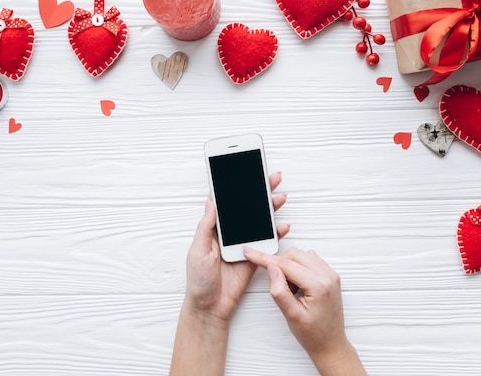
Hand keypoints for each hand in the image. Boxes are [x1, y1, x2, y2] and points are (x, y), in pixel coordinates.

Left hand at [183, 171, 289, 322]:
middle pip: (247, 208)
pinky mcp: (254, 257)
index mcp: (214, 230)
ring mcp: (244, 244)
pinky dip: (277, 234)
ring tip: (280, 197)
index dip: (235, 188)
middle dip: (259, 193)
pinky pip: (267, 242)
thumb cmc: (198, 281)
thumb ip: (206, 226)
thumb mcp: (197, 250)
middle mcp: (230, 234)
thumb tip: (211, 201)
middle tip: (271, 178)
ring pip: (259, 222)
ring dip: (270, 209)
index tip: (245, 173)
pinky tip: (283, 226)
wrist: (211, 307)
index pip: (227, 203)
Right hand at [243, 247, 366, 375]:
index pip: (286, 264)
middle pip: (294, 255)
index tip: (250, 253)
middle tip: (281, 288)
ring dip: (290, 267)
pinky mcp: (330, 276)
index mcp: (319, 286)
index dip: (264, 258)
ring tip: (292, 290)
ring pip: (302, 255)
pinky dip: (299, 268)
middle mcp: (328, 276)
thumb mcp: (291, 315)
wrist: (330, 344)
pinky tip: (298, 285)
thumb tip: (271, 268)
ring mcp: (331, 275)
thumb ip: (279, 290)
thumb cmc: (314, 335)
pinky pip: (310, 260)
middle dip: (280, 266)